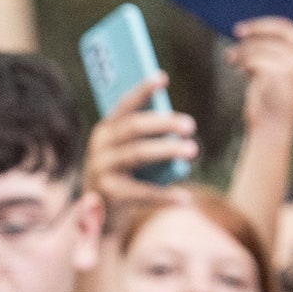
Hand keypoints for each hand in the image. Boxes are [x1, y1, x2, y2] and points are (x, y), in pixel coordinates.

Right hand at [82, 75, 198, 202]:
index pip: (124, 105)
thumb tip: (178, 124)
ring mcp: (102, 169)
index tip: (162, 78)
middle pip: (134, 127)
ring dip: (167, 149)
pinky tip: (185, 197)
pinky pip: (142, 192)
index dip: (142, 90)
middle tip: (190, 125)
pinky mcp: (109, 194)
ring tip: (192, 149)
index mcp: (105, 130)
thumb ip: (144, 137)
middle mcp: (100, 146)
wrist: (100, 213)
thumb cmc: (123, 175)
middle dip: (163, 123)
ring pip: (138, 153)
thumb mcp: (127, 151)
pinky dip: (165, 195)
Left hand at [230, 0, 292, 133]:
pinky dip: (242, 62)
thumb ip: (273, 51)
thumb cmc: (269, 99)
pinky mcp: (282, 73)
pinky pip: (255, 57)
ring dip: (242, 51)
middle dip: (256, 28)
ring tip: (232, 59)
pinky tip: (239, 69)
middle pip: (281, 28)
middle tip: (238, 31)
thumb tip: (247, 30)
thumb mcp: (276, 71)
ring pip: (262, 45)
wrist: (270, 128)